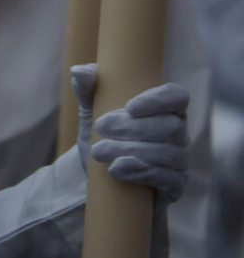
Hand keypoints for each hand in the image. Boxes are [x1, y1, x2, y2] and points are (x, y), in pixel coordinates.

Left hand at [72, 64, 189, 206]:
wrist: (95, 175)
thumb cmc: (100, 136)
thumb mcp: (90, 111)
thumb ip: (87, 89)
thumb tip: (79, 71)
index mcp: (165, 109)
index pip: (177, 97)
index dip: (158, 100)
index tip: (129, 107)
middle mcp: (179, 133)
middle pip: (170, 127)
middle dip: (133, 128)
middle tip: (100, 128)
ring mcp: (180, 161)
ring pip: (168, 153)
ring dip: (131, 151)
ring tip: (99, 151)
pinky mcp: (175, 186)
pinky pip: (168, 179)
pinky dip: (140, 172)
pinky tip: (117, 169)